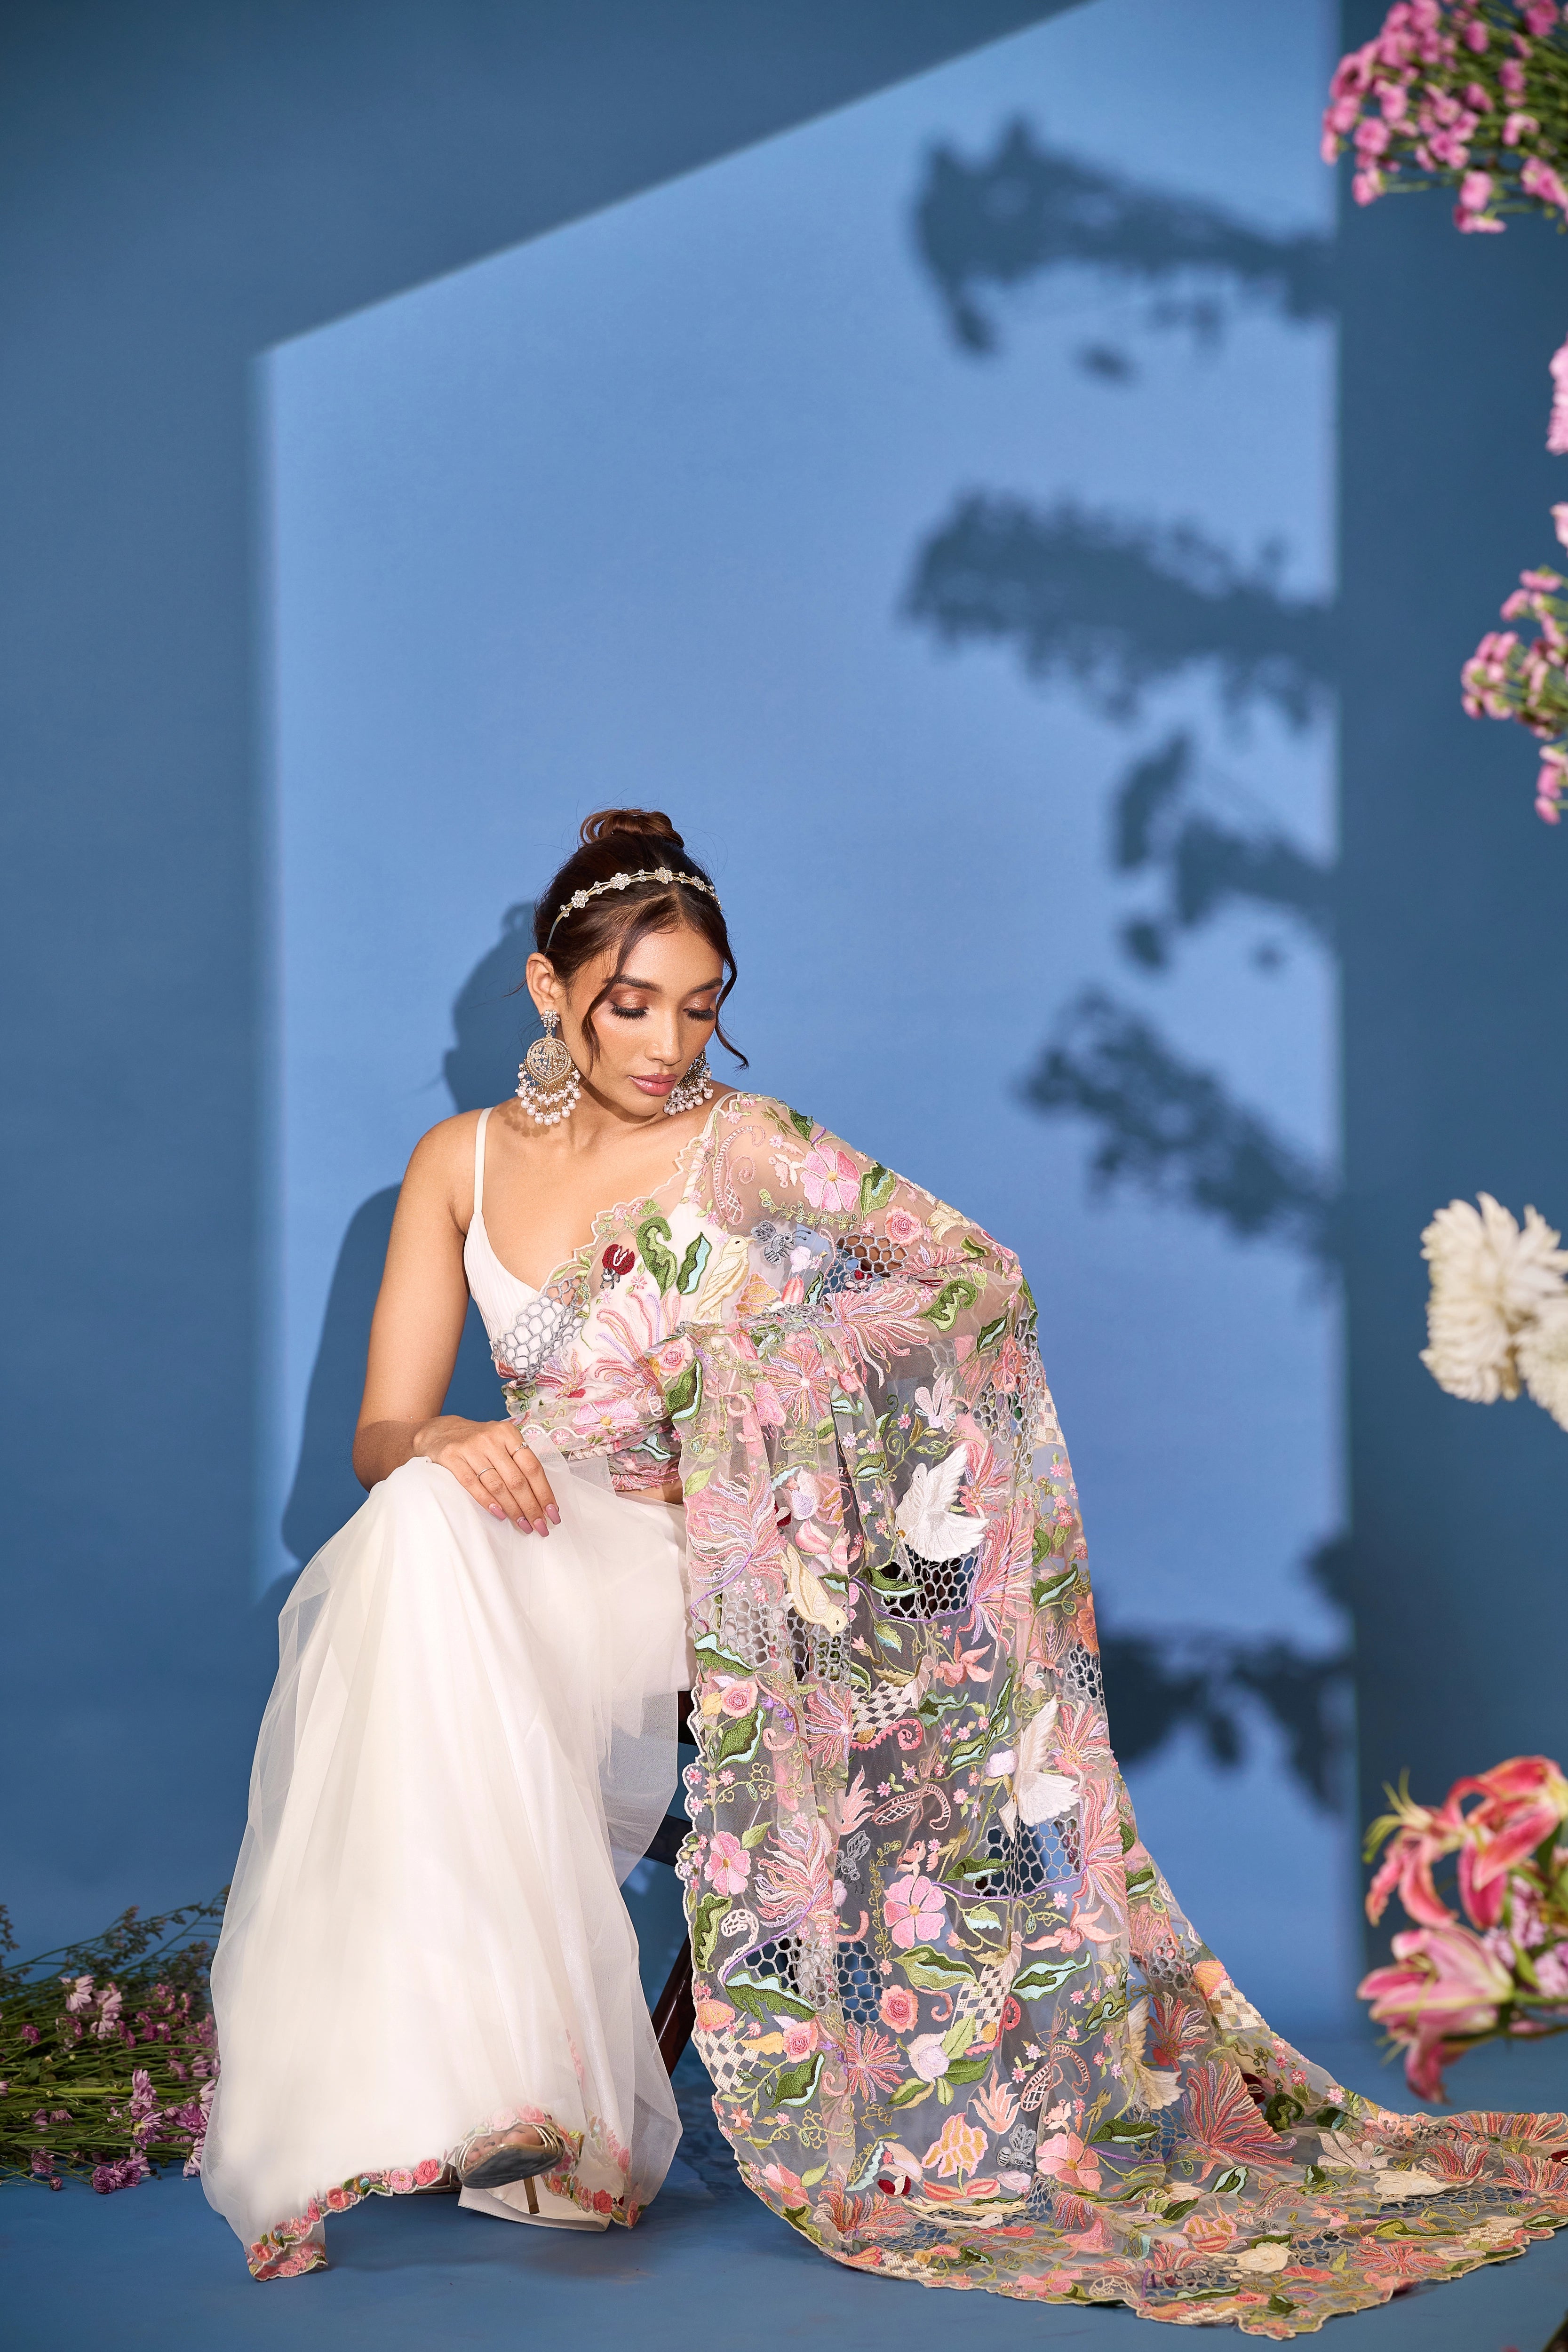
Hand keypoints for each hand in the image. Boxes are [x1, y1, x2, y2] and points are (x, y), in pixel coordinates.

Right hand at [414, 1417, 559, 1534]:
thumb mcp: (501, 1441)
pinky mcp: (452, 1458)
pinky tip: (500, 1515)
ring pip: (497, 1485)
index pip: (533, 1467)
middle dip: (531, 1507)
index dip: (544, 1492)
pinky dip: (488, 1502)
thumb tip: (542, 1497)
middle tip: (540, 1527)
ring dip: (513, 1509)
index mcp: (509, 1433)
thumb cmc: (479, 1442)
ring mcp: (471, 1448)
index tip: (553, 1513)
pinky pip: (473, 1485)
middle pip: (517, 1480)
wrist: (441, 1432)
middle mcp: (491, 1439)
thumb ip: (519, 1461)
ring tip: (524, 1525)